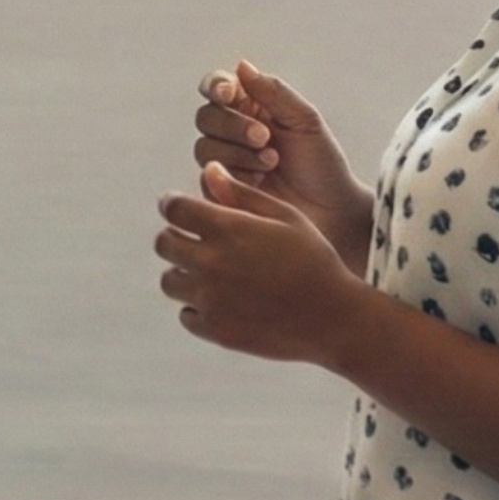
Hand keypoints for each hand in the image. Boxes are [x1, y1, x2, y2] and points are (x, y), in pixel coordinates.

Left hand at [155, 164, 366, 363]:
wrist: (335, 319)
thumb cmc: (314, 260)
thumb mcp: (286, 217)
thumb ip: (242, 193)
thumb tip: (209, 169)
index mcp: (228, 229)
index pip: (173, 208)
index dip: (172, 204)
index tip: (179, 207)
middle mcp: (211, 263)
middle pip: (164, 243)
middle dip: (176, 236)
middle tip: (194, 240)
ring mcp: (210, 299)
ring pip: (169, 280)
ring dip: (184, 273)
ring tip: (210, 273)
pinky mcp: (214, 330)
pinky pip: (186, 314)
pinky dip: (198, 307)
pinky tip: (224, 301)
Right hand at [193, 60, 370, 257]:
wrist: (332, 212)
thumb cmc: (322, 164)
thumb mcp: (305, 121)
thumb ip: (274, 92)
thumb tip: (241, 65)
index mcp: (251, 108)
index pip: (217, 87)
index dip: (215, 86)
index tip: (227, 92)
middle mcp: (232, 133)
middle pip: (206, 116)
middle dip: (233, 125)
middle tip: (265, 138)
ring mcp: (224, 163)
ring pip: (204, 147)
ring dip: (237, 153)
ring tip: (271, 163)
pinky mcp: (219, 191)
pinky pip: (206, 178)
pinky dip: (233, 177)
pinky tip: (260, 183)